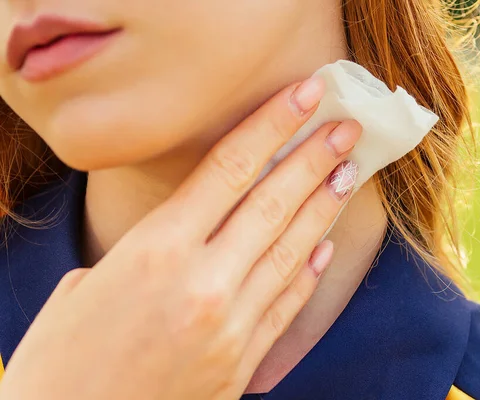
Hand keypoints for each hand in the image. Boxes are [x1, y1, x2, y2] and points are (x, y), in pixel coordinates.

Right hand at [0, 76, 361, 399]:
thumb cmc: (60, 362)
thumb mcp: (87, 285)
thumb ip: (147, 254)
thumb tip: (182, 237)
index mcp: (154, 252)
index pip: (229, 169)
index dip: (273, 125)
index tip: (306, 97)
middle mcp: (202, 283)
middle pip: (271, 203)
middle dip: (313, 159)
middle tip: (346, 129)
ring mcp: (230, 326)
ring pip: (290, 251)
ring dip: (323, 207)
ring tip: (348, 174)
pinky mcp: (242, 364)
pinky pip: (285, 306)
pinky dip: (308, 272)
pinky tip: (324, 245)